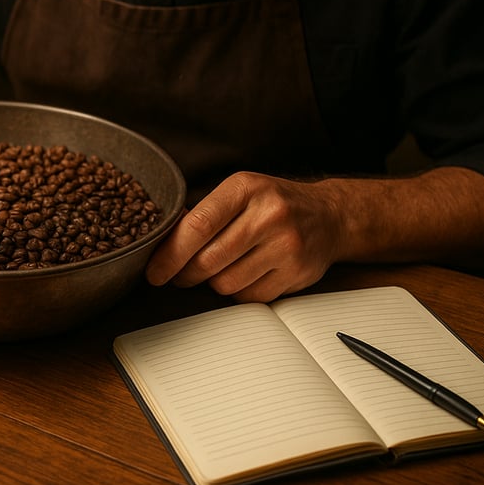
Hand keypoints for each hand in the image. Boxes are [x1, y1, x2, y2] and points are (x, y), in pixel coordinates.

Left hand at [144, 172, 346, 302]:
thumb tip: (162, 245)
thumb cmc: (273, 204)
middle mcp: (268, 215)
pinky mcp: (297, 273)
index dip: (170, 253)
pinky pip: (250, 296)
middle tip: (178, 275)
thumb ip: (205, 213)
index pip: (198, 225)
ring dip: (213, 283)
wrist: (329, 216)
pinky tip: (246, 274)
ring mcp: (286, 245)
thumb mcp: (240, 192)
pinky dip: (239, 291)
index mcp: (246, 188)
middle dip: (185, 274)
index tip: (154, 271)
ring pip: (226, 283)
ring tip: (219, 269)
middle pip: (208, 260)